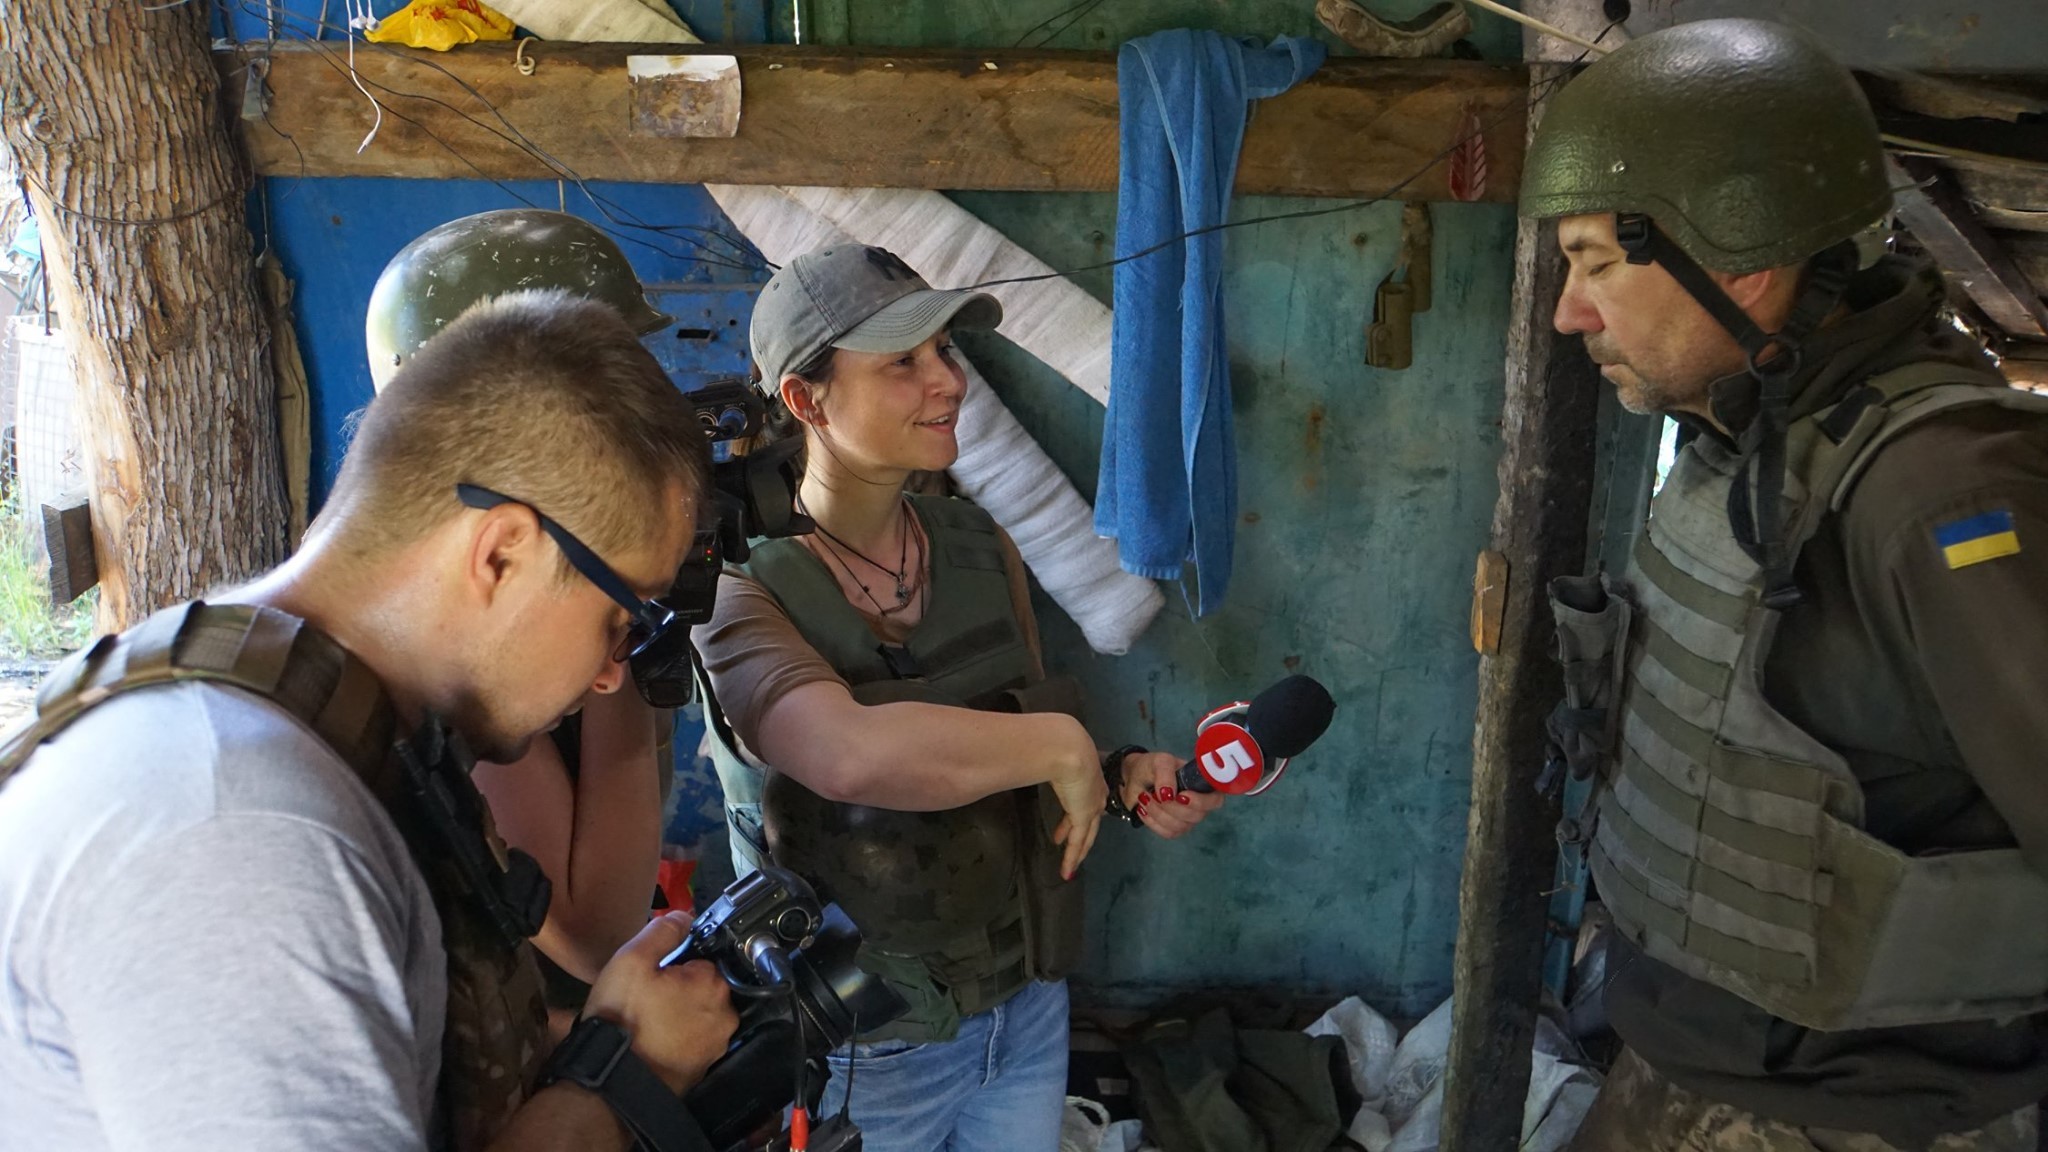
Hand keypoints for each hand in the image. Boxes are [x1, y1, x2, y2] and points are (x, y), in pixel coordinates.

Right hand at [582, 912, 738, 1093]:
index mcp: (713, 985)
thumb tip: (684, 916)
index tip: (652, 976)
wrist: (613, 1080)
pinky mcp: (703, 1069)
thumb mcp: (632, 961)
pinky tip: (652, 1042)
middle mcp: (725, 1015)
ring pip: (697, 1015)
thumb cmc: (622, 1019)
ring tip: (646, 1022)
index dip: (673, 964)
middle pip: (701, 988)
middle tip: (645, 1000)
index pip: (700, 959)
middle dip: (678, 989)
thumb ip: (662, 932)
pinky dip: (677, 1039)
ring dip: (678, 1014)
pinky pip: (692, 1041)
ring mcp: (716, 1045)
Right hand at [1048, 725, 1108, 881]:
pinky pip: (1078, 842)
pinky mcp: (1084, 816)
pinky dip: (1072, 857)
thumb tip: (1024, 752)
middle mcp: (1095, 792)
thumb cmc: (1055, 745)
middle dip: (1079, 834)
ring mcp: (1092, 805)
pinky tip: (1066, 871)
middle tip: (1064, 842)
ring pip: (1087, 835)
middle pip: (1089, 820)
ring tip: (1070, 865)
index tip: (1068, 821)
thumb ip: (1042, 758)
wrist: (1066, 747)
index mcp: (1089, 775)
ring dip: (1077, 850)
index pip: (1084, 798)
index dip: (1076, 812)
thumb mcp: (1051, 753)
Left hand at [1121, 752, 1222, 839]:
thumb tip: (1169, 794)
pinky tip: (1143, 809)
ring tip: (1144, 797)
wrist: (1133, 779)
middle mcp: (1199, 803)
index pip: (1215, 800)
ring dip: (1158, 813)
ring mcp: (1187, 818)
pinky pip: (1168, 833)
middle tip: (1153, 793)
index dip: (1201, 802)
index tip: (1180, 796)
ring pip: (1180, 826)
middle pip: (1196, 816)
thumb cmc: (1152, 767)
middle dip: (1171, 807)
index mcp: (1202, 784)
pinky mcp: (1174, 829)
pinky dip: (1152, 821)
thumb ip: (1165, 774)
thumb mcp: (1159, 762)